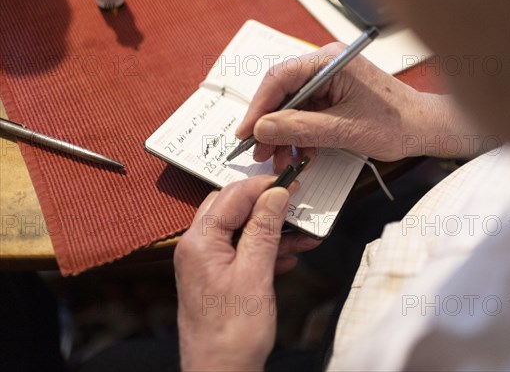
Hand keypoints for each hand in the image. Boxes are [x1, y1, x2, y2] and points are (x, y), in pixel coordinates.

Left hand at [174, 176, 318, 370]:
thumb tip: (275, 195)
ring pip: (241, 230)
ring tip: (302, 235)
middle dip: (267, 205)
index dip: (263, 186)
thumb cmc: (230, 335)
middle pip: (233, 208)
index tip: (290, 184)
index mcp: (200, 242)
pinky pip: (243, 251)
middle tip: (294, 204)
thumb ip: (264, 230)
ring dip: (272, 230)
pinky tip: (288, 256)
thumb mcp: (255, 275)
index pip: (232, 196)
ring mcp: (207, 262)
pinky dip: (266, 250)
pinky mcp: (218, 275)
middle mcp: (198, 248)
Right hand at [236, 43, 480, 171]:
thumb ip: (300, 128)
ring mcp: (330, 83)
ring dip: (285, 137)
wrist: (426, 130)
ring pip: (293, 109)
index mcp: (330, 62)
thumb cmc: (398, 123)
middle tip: (259, 153)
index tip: (246, 133)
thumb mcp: (344, 130)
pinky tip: (302, 156)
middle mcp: (327, 68)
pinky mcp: (334, 99)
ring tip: (282, 161)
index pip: (280, 78)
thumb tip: (262, 128)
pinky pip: (307, 117)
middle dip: (271, 126)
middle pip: (283, 94)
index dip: (258, 107)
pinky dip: (301, 138)